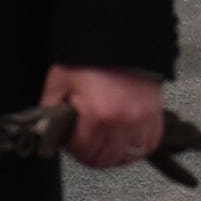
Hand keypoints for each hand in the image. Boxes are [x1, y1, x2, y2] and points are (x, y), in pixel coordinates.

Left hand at [38, 64, 169, 168]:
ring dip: (114, 155)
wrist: (121, 40)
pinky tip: (125, 140)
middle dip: (91, 155)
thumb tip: (45, 129)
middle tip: (85, 143)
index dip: (73, 148)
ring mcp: (142, 120)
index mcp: (98, 114)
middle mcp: (123, 121)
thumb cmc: (91, 59)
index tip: (71, 140)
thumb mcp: (61, 80)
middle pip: (106, 159)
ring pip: (127, 156)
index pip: (84, 151)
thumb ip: (50, 108)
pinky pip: (148, 145)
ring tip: (104, 143)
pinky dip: (136, 147)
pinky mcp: (155, 116)